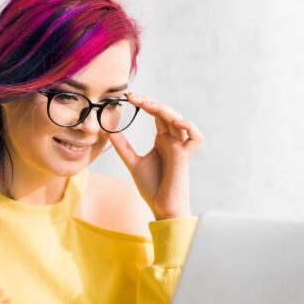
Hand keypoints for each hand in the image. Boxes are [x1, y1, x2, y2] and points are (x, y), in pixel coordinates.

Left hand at [108, 93, 202, 219]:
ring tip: (146, 104)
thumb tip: (108, 130)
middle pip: (166, 114)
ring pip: (178, 121)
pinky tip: (175, 122)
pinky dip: (190, 127)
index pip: (156, 115)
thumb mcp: (132, 162)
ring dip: (163, 110)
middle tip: (133, 97)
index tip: (129, 97)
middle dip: (150, 103)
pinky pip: (196, 137)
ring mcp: (180, 147)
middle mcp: (173, 141)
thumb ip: (123, 146)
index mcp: (162, 140)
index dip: (145, 104)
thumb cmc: (152, 187)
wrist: (161, 207)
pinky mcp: (185, 157)